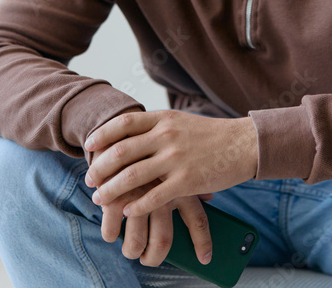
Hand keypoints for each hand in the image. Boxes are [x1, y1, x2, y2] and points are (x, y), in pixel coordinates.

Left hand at [83, 110, 257, 218]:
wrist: (243, 144)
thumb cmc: (210, 134)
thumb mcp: (180, 121)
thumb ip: (155, 127)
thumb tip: (127, 134)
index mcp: (163, 120)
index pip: (123, 124)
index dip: (101, 136)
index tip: (88, 147)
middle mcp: (166, 137)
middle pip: (120, 153)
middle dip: (99, 169)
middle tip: (89, 180)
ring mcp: (176, 159)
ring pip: (131, 177)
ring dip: (110, 191)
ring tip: (100, 199)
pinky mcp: (187, 181)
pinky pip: (154, 197)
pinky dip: (136, 205)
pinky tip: (127, 211)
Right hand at [92, 144, 214, 266]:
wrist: (122, 117)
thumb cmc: (155, 144)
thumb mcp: (179, 156)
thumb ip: (191, 177)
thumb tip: (210, 197)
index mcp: (182, 179)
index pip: (197, 218)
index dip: (202, 241)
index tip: (204, 259)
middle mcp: (162, 187)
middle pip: (164, 237)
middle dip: (155, 256)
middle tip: (148, 260)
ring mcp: (138, 188)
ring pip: (137, 237)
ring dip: (132, 248)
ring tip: (129, 251)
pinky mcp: (113, 187)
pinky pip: (114, 222)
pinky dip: (111, 232)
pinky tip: (111, 235)